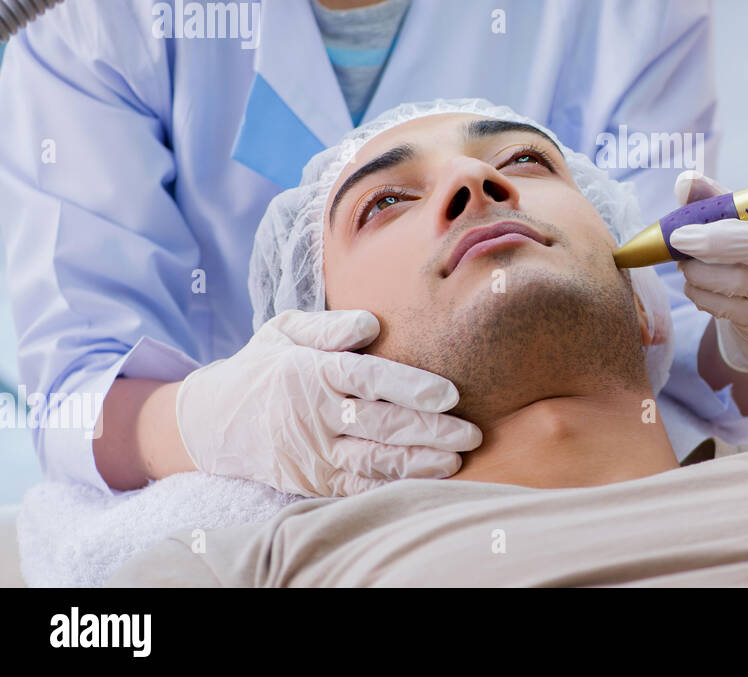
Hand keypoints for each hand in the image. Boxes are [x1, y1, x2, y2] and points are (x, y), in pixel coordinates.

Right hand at [175, 309, 480, 496]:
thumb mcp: (284, 331)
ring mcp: (312, 453)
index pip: (367, 379)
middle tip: (471, 433)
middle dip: (429, 431)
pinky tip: (424, 480)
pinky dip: (392, 485)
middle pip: (379, 424)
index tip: (448, 394)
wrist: (213, 420)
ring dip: (418, 463)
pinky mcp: (312, 480)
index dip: (409, 387)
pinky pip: (357, 487)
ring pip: (372, 461)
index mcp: (311, 372)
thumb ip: (329, 326)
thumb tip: (371, 324)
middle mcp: (313, 415)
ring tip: (456, 459)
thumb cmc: (264, 366)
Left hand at [668, 171, 747, 373]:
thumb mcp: (738, 219)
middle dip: (715, 241)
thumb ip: (713, 197)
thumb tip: (684, 182)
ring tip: (684, 261)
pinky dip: (698, 292)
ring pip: (737, 280)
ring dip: (697, 269)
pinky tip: (693, 283)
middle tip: (679, 238)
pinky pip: (724, 305)